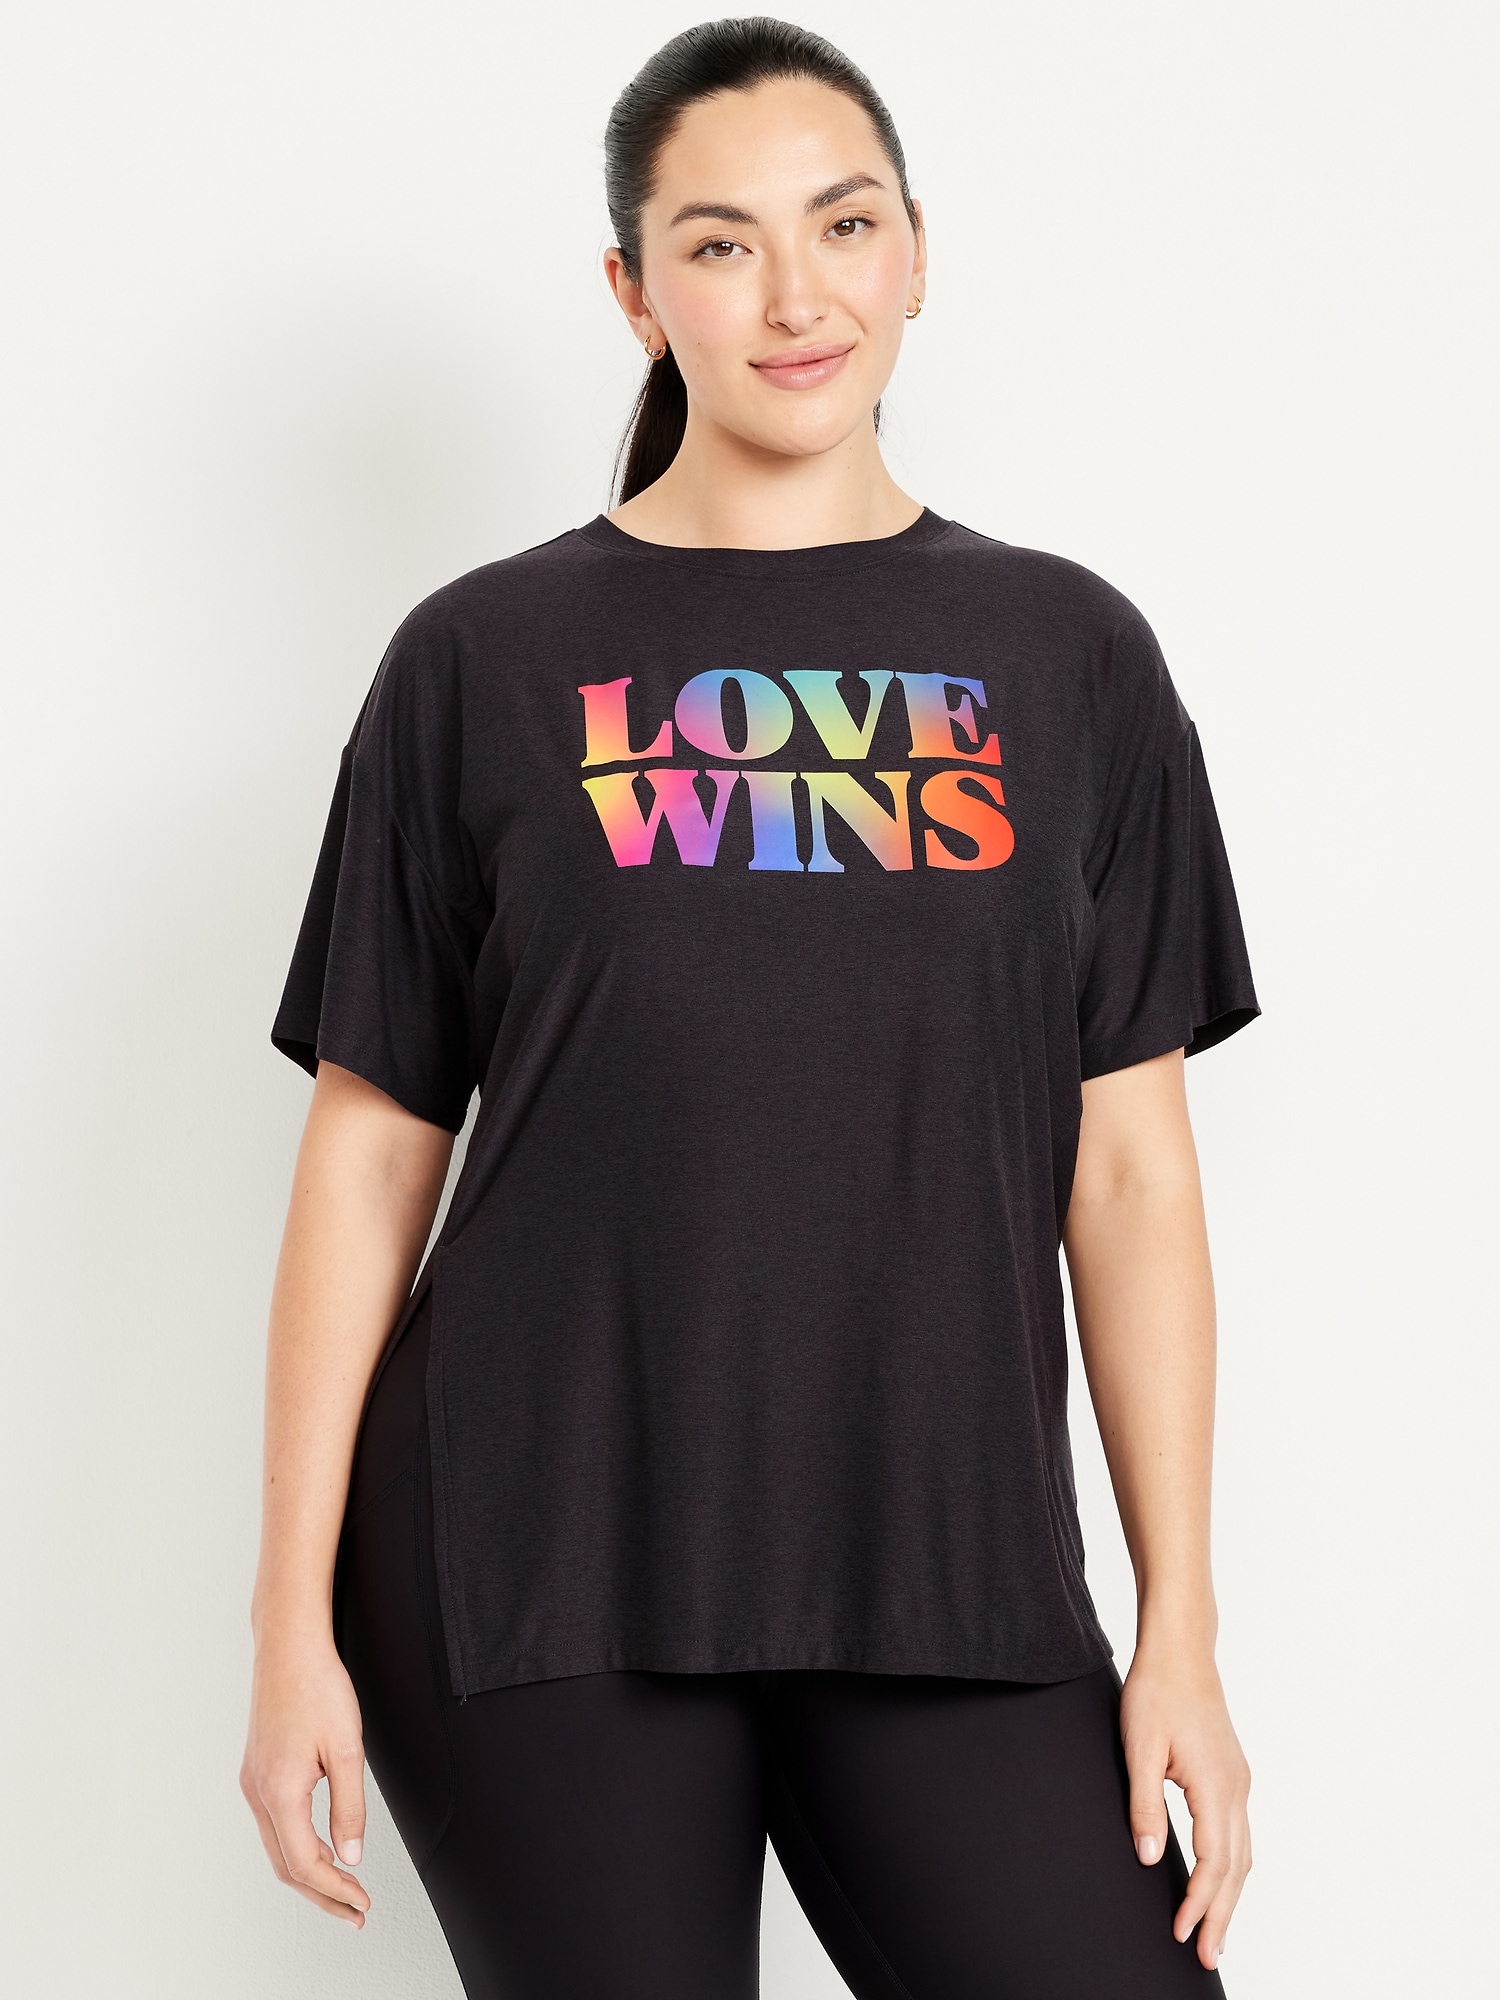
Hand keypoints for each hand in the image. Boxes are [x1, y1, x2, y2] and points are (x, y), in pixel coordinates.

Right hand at [241, 1626, 370, 1926]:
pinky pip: (274, 1825)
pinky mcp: (257, 1770)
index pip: (305, 1863)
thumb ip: (349, 1806)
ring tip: (342, 1888)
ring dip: (309, 1873)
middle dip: (321, 1895)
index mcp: (279, 1792)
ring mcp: (253, 1782)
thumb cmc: (317, 1686)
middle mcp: (257, 1792)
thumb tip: (351, 1853)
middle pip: (286, 1866)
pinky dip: (297, 1846)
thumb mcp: (347, 1748)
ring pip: (277, 1847)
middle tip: (353, 1912)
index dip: (335, 1890)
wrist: (288, 1648)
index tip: (361, 1903)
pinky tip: (321, 1847)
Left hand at [1119, 1648, 1250, 1970]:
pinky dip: (1231, 1867)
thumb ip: (1145, 1805)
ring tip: (1215, 1932)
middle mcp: (1236, 1788)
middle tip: (1206, 1956)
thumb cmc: (1157, 1691)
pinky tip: (1220, 1881)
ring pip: (1242, 1853)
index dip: (1199, 1903)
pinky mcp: (1232, 1774)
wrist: (1180, 1651)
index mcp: (1215, 1784)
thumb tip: (1151, 1857)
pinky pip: (1238, 1834)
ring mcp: (1238, 1781)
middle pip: (1235, 1868)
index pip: (1213, 1862)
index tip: (1181, 1933)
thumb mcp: (1140, 1748)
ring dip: (1230, 1896)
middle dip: (1222, 1915)